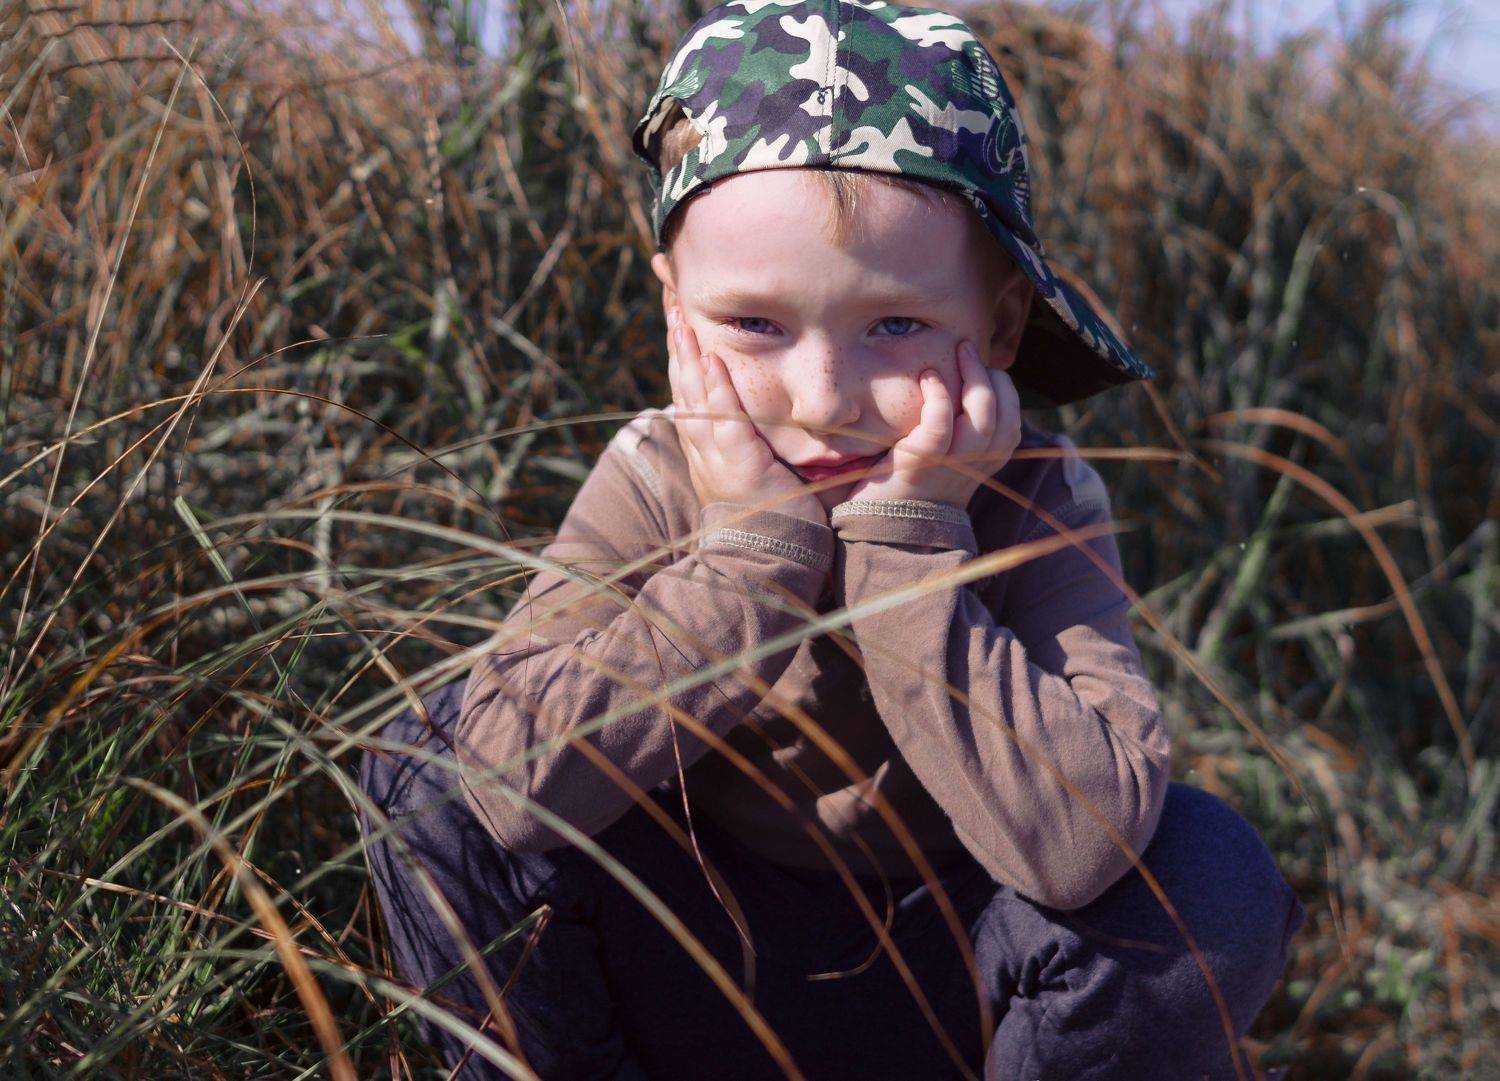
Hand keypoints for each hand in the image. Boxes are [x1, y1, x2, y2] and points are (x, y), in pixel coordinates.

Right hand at [667, 308, 825, 524]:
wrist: (769, 560)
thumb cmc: (774, 520)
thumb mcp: (758, 473)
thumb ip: (757, 445)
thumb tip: (772, 418)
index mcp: (708, 450)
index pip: (691, 394)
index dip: (685, 358)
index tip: (681, 324)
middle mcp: (705, 449)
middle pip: (685, 387)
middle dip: (679, 346)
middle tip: (672, 306)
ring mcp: (717, 457)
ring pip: (696, 397)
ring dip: (690, 356)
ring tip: (681, 321)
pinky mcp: (737, 464)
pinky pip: (723, 419)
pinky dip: (717, 388)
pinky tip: (713, 360)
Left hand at [843, 340, 1020, 508]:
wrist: (883, 527)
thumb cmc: (911, 485)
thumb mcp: (948, 460)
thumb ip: (961, 431)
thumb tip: (964, 387)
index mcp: (987, 464)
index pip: (1012, 419)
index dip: (1003, 389)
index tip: (983, 369)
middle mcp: (976, 464)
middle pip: (1002, 412)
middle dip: (989, 374)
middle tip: (968, 348)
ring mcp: (951, 464)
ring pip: (982, 414)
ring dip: (972, 376)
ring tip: (959, 351)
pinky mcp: (921, 462)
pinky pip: (940, 423)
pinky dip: (938, 395)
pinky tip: (928, 376)